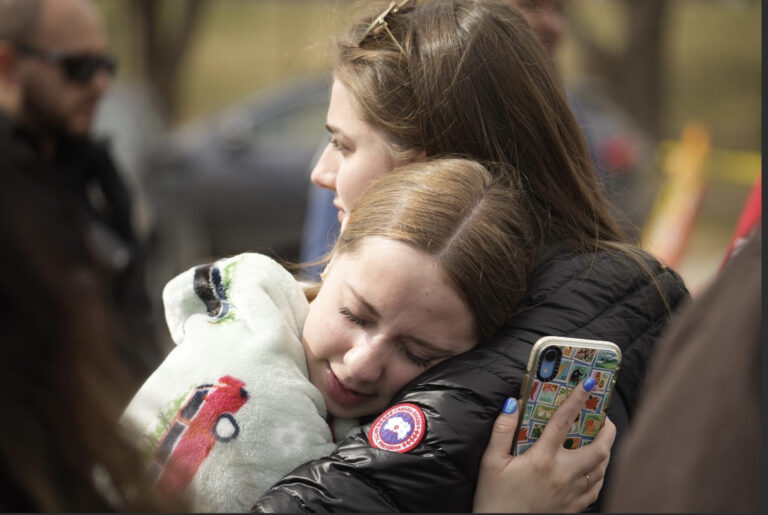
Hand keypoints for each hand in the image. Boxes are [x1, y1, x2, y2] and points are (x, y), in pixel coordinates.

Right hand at [473, 378, 615, 512]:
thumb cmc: (495, 497)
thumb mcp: (491, 461)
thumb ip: (502, 430)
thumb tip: (512, 403)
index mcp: (542, 459)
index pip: (563, 422)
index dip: (576, 400)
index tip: (587, 384)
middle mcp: (562, 475)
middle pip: (599, 448)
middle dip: (607, 428)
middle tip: (603, 416)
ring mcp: (572, 493)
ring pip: (602, 468)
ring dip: (605, 450)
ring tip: (599, 438)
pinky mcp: (574, 507)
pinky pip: (596, 488)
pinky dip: (599, 473)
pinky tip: (592, 468)